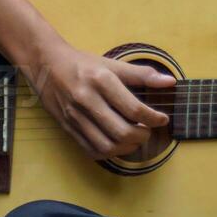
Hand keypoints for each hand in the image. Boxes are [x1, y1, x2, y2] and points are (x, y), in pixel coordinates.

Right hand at [28, 33, 173, 159]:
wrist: (46, 65)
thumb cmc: (83, 64)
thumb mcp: (113, 64)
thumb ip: (142, 74)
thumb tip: (170, 82)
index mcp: (101, 81)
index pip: (134, 109)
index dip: (153, 118)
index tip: (162, 119)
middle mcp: (87, 100)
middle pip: (122, 131)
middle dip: (142, 136)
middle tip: (148, 130)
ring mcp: (75, 116)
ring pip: (107, 146)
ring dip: (127, 148)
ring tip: (136, 139)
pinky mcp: (67, 128)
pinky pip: (91, 150)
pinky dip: (109, 153)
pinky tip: (118, 144)